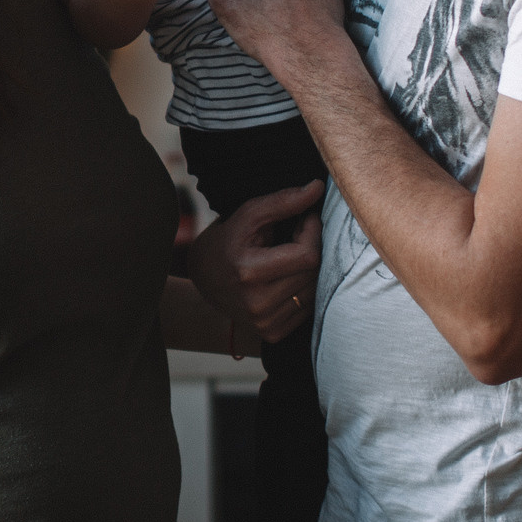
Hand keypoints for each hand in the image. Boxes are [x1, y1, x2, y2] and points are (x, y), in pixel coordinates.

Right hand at [186, 180, 322, 343]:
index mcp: (247, 273)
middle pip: (313, 272)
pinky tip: (288, 276)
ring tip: (291, 254)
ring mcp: (265, 323)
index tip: (305, 218)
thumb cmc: (229, 241)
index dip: (313, 231)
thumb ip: (283, 201)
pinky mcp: (273, 333)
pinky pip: (308, 307)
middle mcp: (257, 303)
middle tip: (299, 233)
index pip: (307, 255)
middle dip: (312, 247)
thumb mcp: (248, 215)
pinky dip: (304, 288)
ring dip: (310, 268)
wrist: (204, 280)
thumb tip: (317, 188)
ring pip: (315, 290)